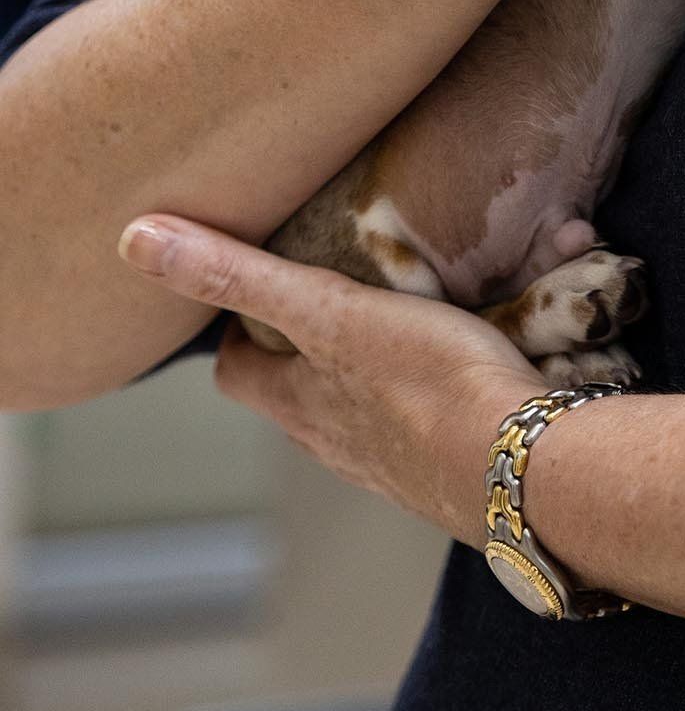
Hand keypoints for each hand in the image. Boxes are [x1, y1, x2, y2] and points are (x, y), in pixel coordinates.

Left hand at [118, 214, 536, 549]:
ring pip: (356, 420)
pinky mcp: (446, 470)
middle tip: (326, 299)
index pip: (236, 374)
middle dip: (301, 354)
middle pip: (294, 399)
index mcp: (298, 405)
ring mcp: (392, 466)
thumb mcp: (327, 312)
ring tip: (392, 331)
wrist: (520, 463)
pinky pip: (419, 434)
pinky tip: (453, 378)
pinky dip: (422, 404)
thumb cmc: (425, 383)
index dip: (235, 336)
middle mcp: (334, 444)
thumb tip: (137, 240)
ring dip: (362, 382)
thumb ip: (241, 275)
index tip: (250, 296)